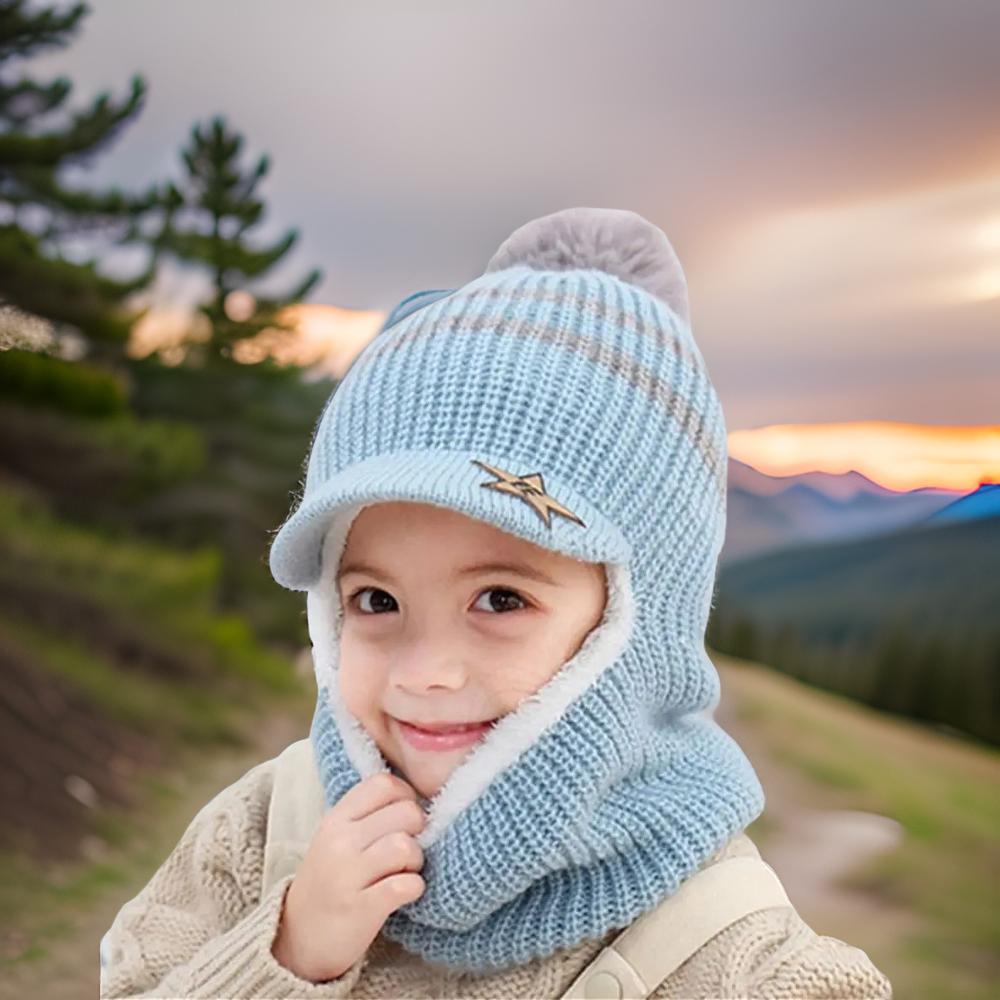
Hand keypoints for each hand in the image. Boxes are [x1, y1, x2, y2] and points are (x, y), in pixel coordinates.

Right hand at [271, 771, 425, 982]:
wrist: (298, 938)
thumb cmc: (328, 881)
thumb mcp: (336, 838)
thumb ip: (367, 815)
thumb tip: (413, 797)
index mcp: (336, 819)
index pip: (383, 783)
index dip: (405, 796)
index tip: (403, 817)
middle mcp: (340, 842)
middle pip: (405, 813)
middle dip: (418, 830)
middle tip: (407, 849)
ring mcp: (348, 875)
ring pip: (406, 847)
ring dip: (416, 861)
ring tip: (404, 871)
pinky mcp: (362, 908)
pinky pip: (407, 885)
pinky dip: (414, 888)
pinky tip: (403, 893)